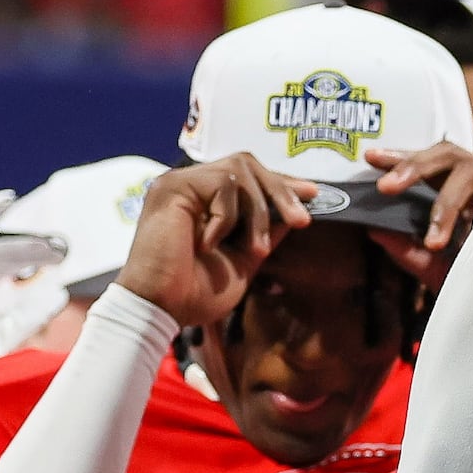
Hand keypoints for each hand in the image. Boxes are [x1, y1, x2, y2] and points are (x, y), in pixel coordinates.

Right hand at [116, 154, 318, 325]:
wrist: (160, 309)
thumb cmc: (193, 291)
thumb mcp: (243, 260)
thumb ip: (265, 233)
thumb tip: (294, 212)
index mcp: (204, 199)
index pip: (247, 175)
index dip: (281, 182)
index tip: (312, 195)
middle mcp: (190, 184)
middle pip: (247, 164)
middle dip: (280, 191)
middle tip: (301, 220)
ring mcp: (179, 182)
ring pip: (239, 172)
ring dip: (256, 213)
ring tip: (254, 248)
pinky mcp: (171, 186)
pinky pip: (221, 185)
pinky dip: (227, 218)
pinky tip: (209, 244)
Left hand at [366, 139, 472, 286]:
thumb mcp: (431, 265)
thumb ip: (404, 249)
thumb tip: (372, 228)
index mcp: (456, 190)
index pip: (427, 164)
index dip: (401, 157)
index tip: (371, 157)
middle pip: (447, 153)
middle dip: (413, 165)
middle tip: (385, 186)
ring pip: (470, 168)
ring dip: (445, 201)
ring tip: (433, 241)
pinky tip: (459, 239)